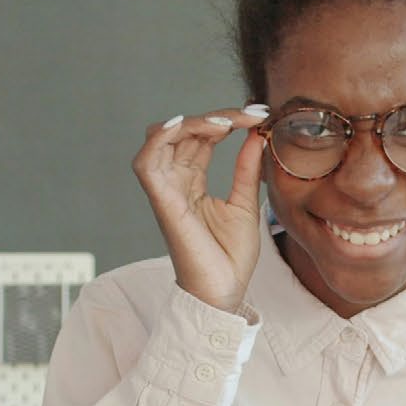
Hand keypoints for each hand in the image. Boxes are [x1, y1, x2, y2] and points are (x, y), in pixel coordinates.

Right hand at [133, 105, 270, 313]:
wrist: (224, 291)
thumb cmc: (230, 256)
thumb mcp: (246, 203)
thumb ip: (247, 169)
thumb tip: (256, 135)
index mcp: (193, 181)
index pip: (202, 138)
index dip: (226, 120)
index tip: (258, 114)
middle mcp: (175, 181)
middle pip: (184, 132)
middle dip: (216, 117)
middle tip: (250, 115)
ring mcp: (166, 190)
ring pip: (163, 138)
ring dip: (193, 122)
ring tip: (226, 122)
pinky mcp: (161, 202)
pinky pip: (146, 162)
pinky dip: (159, 138)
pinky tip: (182, 124)